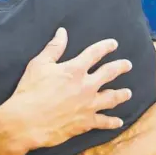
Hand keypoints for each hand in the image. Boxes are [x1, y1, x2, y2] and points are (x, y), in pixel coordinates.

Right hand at [1, 28, 131, 150]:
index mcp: (75, 69)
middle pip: (109, 73)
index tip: (114, 44)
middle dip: (120, 67)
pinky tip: (119, 122)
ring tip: (128, 93)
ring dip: (121, 94)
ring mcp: (88, 105)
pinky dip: (112, 122)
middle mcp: (86, 86)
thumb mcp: (39, 64)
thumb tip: (62, 32)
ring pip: (112, 98)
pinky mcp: (86, 122)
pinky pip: (104, 122)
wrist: (27, 121)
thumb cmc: (30, 91)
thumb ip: (54, 48)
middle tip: (128, 65)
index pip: (95, 53)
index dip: (105, 47)